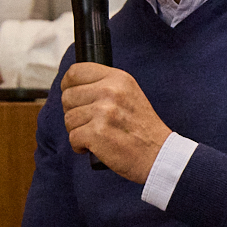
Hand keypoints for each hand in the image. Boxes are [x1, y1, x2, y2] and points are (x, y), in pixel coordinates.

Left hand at [61, 63, 170, 182]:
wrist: (159, 154)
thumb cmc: (143, 128)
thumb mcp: (129, 94)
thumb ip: (105, 86)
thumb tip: (72, 86)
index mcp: (117, 78)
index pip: (75, 72)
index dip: (67, 84)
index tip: (70, 94)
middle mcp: (110, 91)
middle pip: (68, 96)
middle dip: (73, 112)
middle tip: (89, 122)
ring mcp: (103, 112)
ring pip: (68, 118)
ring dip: (77, 130)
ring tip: (96, 135)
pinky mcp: (97, 133)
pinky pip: (73, 138)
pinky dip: (80, 146)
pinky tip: (95, 147)